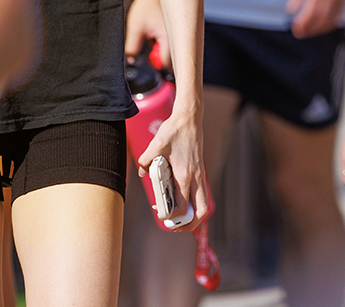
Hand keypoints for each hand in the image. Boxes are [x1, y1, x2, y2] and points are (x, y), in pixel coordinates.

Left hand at [125, 0, 170, 68]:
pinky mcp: (173, 31)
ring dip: (158, 48)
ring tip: (150, 35)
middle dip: (157, 56)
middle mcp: (176, 37)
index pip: (165, 62)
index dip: (155, 63)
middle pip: (169, 58)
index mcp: (169, 38)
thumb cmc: (145, 7)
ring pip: (167, 51)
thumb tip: (131, 60)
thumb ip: (132, 47)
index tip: (148, 58)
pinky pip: (167, 43)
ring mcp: (175, 34)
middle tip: (149, 45)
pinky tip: (154, 32)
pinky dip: (160, 41)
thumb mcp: (135, 28)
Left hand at [138, 104, 211, 229]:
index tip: (160, 214)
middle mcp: (195, 179)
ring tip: (179, 218)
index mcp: (184, 176)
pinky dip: (193, 203)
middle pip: (200, 213)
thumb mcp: (156, 144)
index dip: (170, 215)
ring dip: (193, 215)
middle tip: (175, 226)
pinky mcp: (200, 172)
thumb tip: (141, 172)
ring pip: (203, 205)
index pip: (180, 207)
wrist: (190, 118)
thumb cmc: (174, 131)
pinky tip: (180, 199)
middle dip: (189, 224)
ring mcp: (200, 176)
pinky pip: (201, 195)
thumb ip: (146, 160)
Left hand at [287, 0, 344, 37]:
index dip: (304, 22)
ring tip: (305, 32)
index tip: (295, 28)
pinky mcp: (341, 4)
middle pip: (321, 18)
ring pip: (328, 21)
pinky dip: (325, 27)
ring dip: (316, 30)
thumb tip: (290, 10)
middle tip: (298, 33)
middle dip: (308, 28)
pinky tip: (316, 28)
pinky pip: (334, 20)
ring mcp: (337, 1)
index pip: (312, 10)